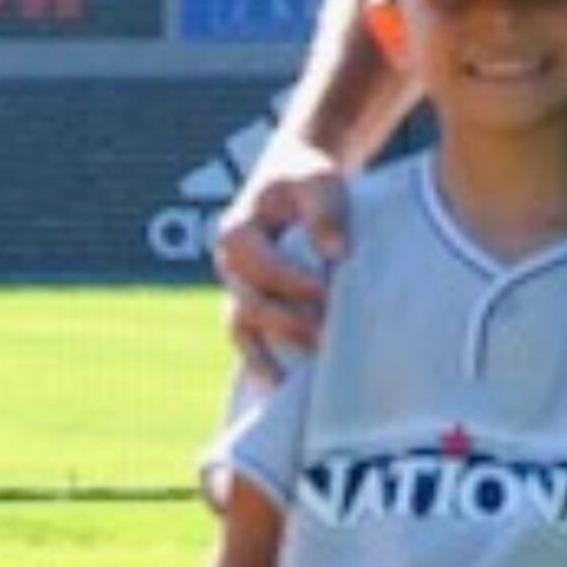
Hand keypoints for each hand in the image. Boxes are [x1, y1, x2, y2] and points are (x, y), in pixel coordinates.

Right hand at [212, 141, 348, 382]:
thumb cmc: (309, 177)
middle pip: (249, 305)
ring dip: (268, 356)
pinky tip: (285, 389)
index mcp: (236, 234)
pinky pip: (251, 340)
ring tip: (296, 384)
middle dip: (287, 325)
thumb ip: (325, 211)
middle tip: (327, 341)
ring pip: (243, 330)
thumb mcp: (318, 181)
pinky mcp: (253, 304)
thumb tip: (337, 254)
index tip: (328, 293)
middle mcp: (229, 267)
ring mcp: (238, 289)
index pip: (261, 267)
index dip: (292, 282)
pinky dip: (264, 363)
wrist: (297, 178)